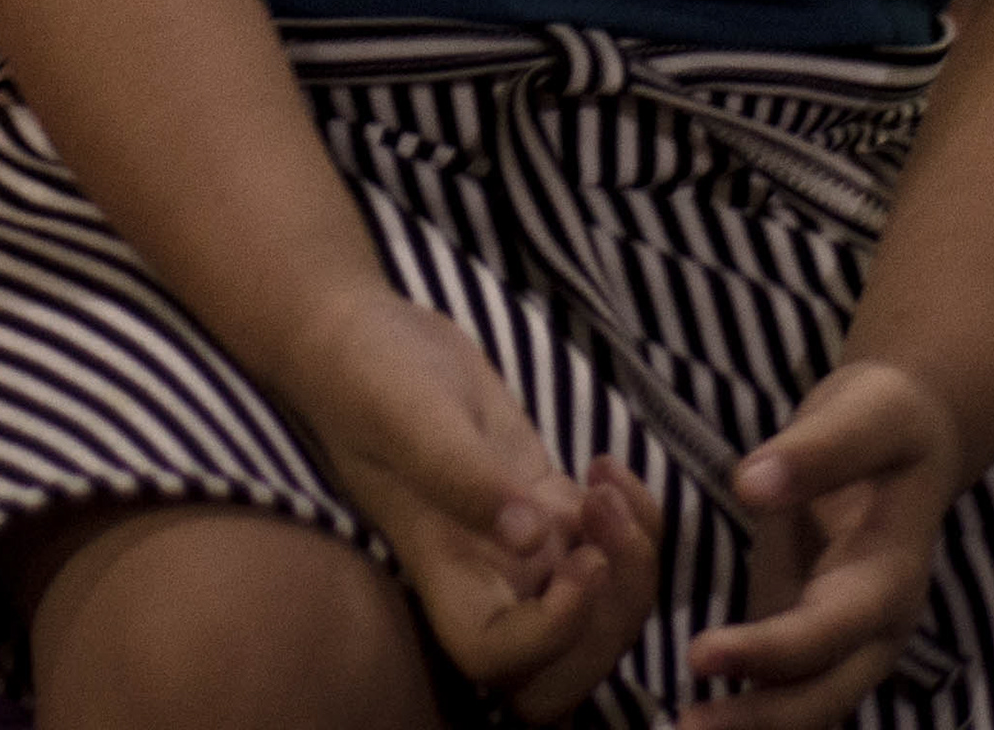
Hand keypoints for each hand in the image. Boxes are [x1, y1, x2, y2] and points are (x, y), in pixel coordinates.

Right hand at [301, 285, 662, 722]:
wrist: (359, 328)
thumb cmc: (364, 373)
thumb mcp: (407, 414)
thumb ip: (462, 474)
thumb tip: (534, 536)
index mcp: (441, 568)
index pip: (499, 657)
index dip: (551, 636)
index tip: (576, 561)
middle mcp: (482, 572)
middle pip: (562, 666)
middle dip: (609, 618)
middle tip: (604, 532)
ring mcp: (518, 543)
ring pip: (600, 609)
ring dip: (629, 567)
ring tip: (607, 489)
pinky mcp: (542, 503)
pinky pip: (609, 547)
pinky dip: (634, 522)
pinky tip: (607, 468)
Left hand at [676, 361, 955, 727]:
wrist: (910, 428)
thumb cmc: (888, 419)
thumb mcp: (864, 417)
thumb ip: (815, 452)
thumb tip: (752, 484)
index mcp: (888, 581)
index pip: (825, 632)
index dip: (767, 650)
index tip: (700, 655)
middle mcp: (872, 625)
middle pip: (822, 694)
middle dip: (759, 720)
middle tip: (684, 727)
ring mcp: (844, 631)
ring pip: (807, 699)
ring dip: (754, 722)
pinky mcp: (811, 618)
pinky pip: (784, 674)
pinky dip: (750, 696)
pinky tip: (700, 709)